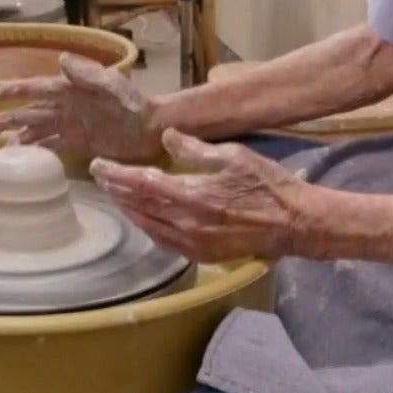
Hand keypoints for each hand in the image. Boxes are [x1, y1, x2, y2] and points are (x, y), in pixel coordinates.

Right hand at [0, 53, 163, 160]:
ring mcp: (72, 126)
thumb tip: (61, 59)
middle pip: (32, 112)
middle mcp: (67, 107)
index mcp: (72, 89)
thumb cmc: (133, 103)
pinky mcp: (80, 143)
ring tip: (3, 148)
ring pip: (39, 131)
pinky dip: (40, 152)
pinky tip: (27, 159)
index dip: (18, 90)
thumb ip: (88, 74)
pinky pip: (54, 147)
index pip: (39, 87)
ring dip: (21, 138)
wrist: (152, 128)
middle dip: (11, 118)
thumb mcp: (113, 85)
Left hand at [91, 130, 313, 262]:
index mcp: (192, 196)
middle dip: (117, 192)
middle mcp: (186, 224)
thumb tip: (167, 137)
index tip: (99, 166)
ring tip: (115, 195)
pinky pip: (164, 241)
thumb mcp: (232, 155)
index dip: (117, 175)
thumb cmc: (266, 184)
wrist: (293, 222)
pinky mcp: (202, 255)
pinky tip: (143, 218)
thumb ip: (194, 149)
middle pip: (139, 207)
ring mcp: (193, 243)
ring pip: (148, 227)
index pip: (142, 185)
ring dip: (129, 210)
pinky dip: (147, 228)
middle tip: (101, 177)